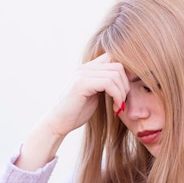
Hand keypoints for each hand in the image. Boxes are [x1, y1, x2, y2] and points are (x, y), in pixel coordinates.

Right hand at [15, 53, 128, 170]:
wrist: (57, 124)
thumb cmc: (75, 113)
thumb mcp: (94, 96)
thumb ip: (104, 85)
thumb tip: (122, 81)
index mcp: (86, 69)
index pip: (112, 58)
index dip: (124, 74)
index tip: (125, 92)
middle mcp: (84, 68)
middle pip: (118, 66)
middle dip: (126, 85)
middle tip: (123, 102)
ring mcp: (81, 74)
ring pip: (115, 74)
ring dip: (122, 93)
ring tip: (118, 106)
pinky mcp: (81, 83)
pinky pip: (108, 83)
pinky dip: (117, 96)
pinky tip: (115, 107)